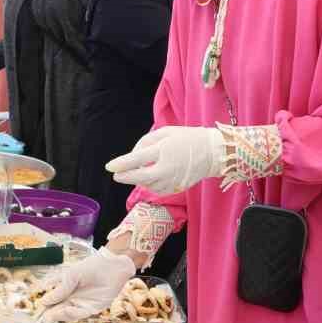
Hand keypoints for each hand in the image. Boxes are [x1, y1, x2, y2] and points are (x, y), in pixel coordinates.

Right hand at [41, 248, 135, 310]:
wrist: (112, 266)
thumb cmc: (91, 267)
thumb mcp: (71, 276)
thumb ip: (60, 290)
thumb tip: (43, 301)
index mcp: (64, 288)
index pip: (51, 299)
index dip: (44, 305)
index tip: (36, 309)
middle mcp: (71, 297)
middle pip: (58, 309)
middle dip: (50, 314)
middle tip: (43, 317)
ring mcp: (81, 303)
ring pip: (67, 314)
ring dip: (59, 315)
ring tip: (52, 315)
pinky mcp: (92, 308)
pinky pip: (80, 314)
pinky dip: (72, 314)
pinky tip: (67, 309)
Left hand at [107, 126, 226, 194]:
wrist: (213, 153)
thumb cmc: (187, 138)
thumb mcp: (165, 132)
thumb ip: (145, 142)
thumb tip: (133, 157)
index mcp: (164, 151)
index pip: (137, 160)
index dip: (121, 164)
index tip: (109, 167)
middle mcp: (167, 168)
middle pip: (140, 177)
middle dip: (125, 177)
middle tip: (116, 175)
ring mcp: (173, 180)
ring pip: (148, 185)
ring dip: (139, 180)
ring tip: (138, 171)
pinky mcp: (177, 188)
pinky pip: (158, 190)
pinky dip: (150, 185)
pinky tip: (150, 177)